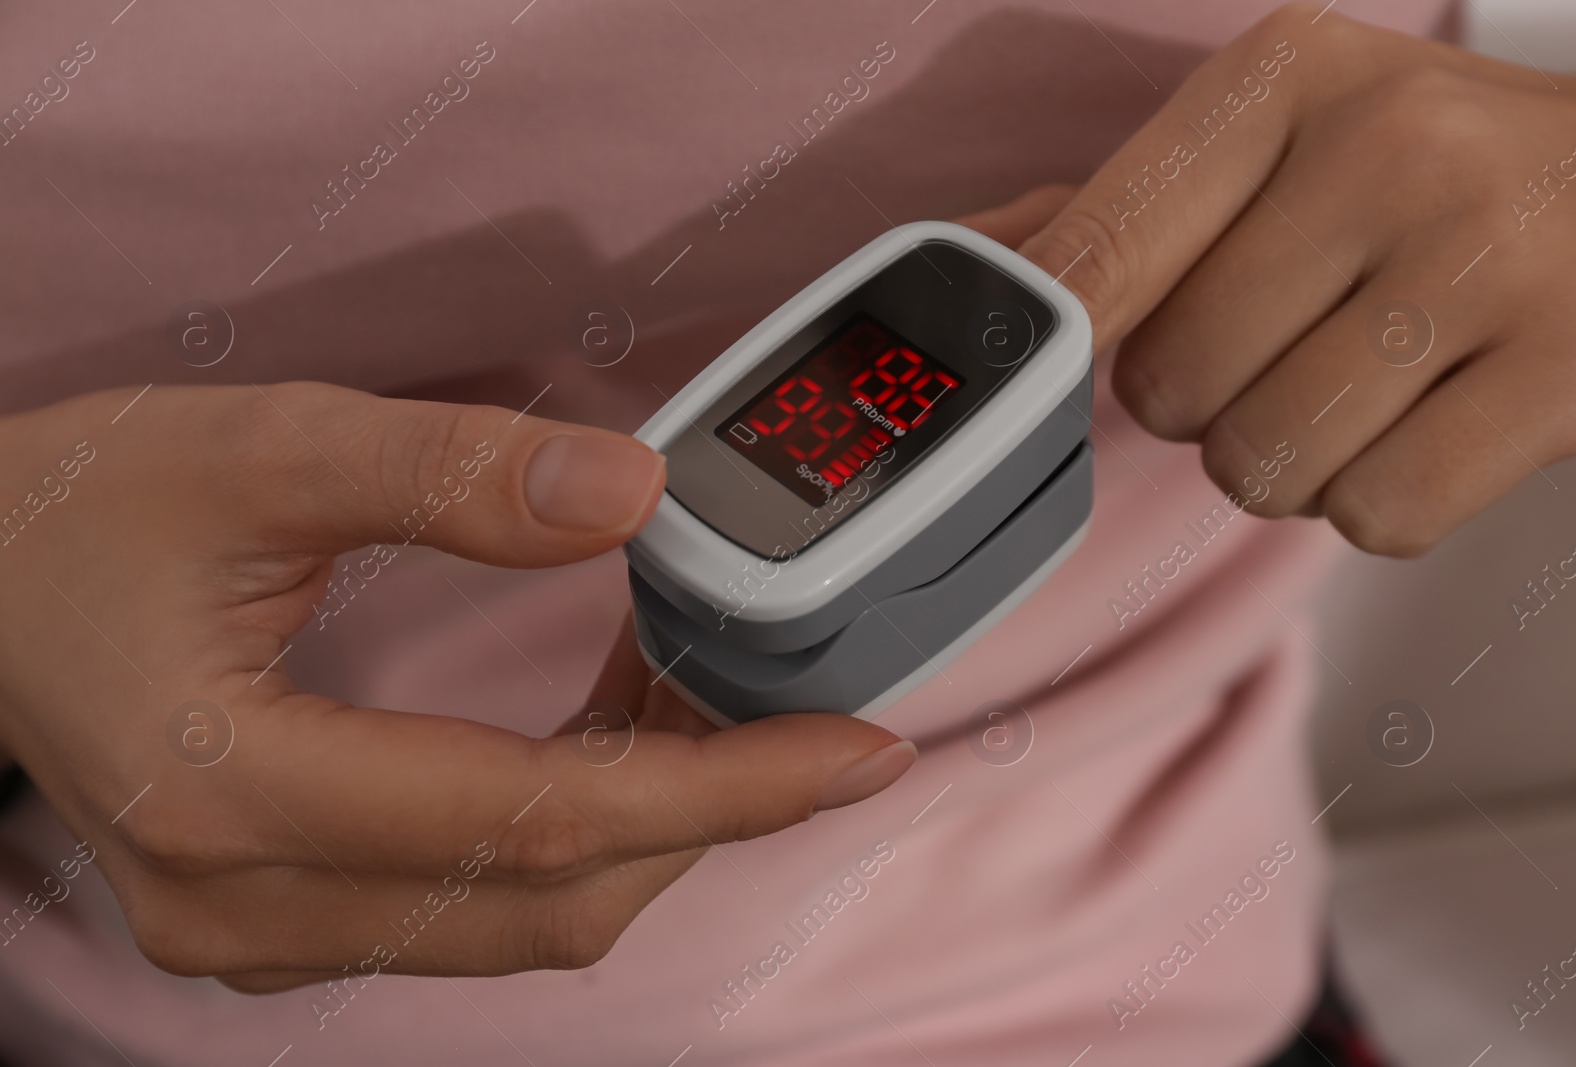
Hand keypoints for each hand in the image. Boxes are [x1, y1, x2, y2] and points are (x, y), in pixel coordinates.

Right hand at [0, 383, 913, 990]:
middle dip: (703, 813)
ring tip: (706, 700)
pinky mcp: (282, 921)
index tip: (854, 752)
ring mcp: (262, 933)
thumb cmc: (81, 515)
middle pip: (550, 902)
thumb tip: (631, 494)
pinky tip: (613, 737)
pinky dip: (571, 835)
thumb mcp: (261, 449)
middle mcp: (250, 904)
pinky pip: (474, 908)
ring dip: (643, 825)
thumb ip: (448, 472)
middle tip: (790, 703)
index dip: (720, 791)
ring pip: (521, 923)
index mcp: (236, 792)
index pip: (537, 821)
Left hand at [1011, 4, 1575, 554]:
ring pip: (1262, 462)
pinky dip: (1378, 502)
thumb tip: (991, 262)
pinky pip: (1373, 514)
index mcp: (1288, 77)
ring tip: (1363, 389)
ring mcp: (1487, 258)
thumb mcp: (1295, 131)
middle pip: (1171, 384)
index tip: (1036, 374)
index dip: (1051, 341)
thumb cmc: (1442, 171)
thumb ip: (1142, 207)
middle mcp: (1389, 149)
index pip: (1102, 250)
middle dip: (1207, 403)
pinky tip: (1426, 429)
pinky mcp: (1565, 372)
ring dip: (1289, 461)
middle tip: (1286, 353)